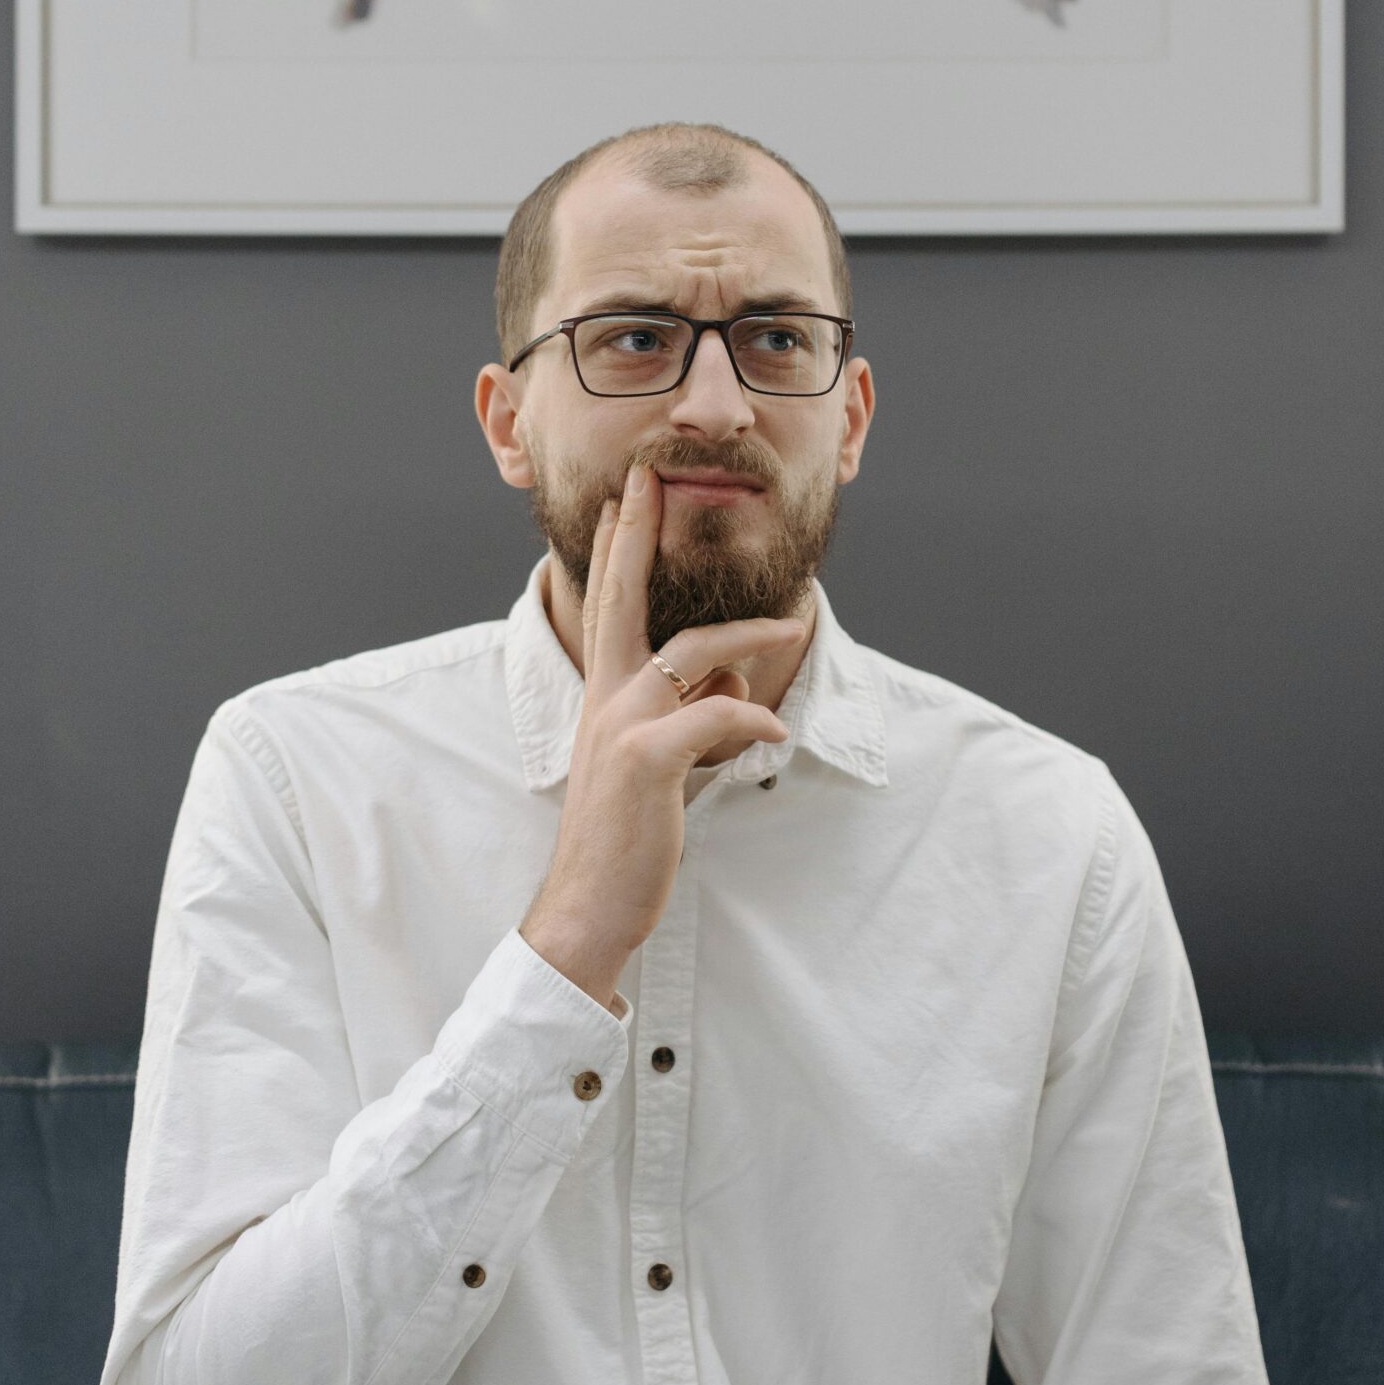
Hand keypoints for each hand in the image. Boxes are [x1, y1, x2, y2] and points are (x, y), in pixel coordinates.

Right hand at [520, 461, 802, 1006]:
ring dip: (753, 636)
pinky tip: (775, 734)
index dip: (616, 550)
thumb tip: (731, 686)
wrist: (588, 908)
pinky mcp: (647, 759)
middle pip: (622, 596)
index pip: (609, 607)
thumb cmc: (625, 839)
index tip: (623, 498)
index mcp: (604, 697)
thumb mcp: (653, 763)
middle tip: (647, 477)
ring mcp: (623, 725)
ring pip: (697, 651)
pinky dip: (756, 717)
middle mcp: (606, 698)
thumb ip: (685, 714)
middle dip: (636, 532)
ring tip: (795, 626)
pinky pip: (720, 712)